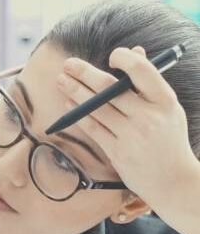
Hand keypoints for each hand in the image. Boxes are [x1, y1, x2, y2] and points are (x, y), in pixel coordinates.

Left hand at [56, 46, 199, 220]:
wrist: (172, 180)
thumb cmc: (168, 139)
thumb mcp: (167, 109)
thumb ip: (149, 83)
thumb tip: (134, 52)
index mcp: (165, 101)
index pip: (142, 72)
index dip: (125, 59)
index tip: (111, 55)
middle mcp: (148, 116)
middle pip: (110, 89)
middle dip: (85, 74)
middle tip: (68, 64)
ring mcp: (131, 136)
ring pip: (96, 108)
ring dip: (75, 92)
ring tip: (61, 81)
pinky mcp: (117, 152)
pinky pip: (93, 128)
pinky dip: (78, 114)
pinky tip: (68, 104)